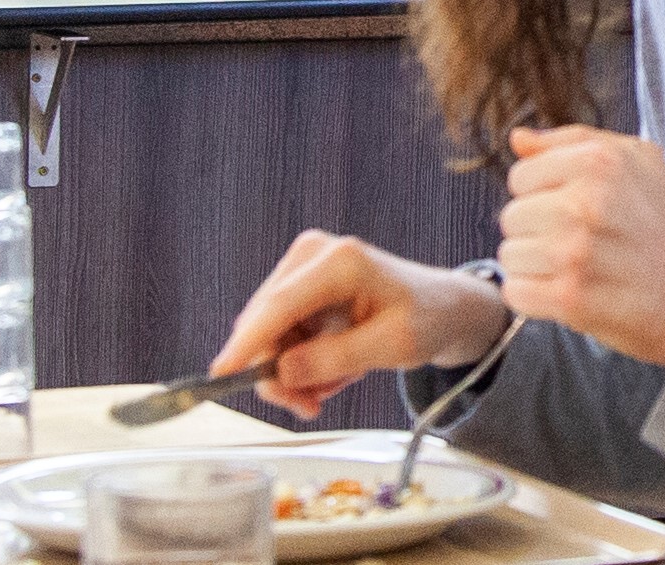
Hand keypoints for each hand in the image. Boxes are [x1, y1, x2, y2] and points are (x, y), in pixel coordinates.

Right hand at [208, 231, 512, 417]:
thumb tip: (282, 373)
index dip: (247, 342)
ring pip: (269, 335)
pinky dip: (300, 363)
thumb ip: (336, 359)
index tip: (222, 374)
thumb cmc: (427, 319)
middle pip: (267, 322)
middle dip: (280, 372)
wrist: (443, 307)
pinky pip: (281, 336)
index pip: (279, 305)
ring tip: (327, 392)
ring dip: (292, 373)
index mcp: (340, 262)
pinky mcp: (299, 288)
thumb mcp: (392, 346)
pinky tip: (331, 372)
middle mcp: (313, 256)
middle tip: (307, 408)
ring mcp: (303, 269)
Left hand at [495, 126, 664, 365]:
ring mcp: (573, 252)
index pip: (521, 176)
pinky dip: (535, 298)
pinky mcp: (568, 297)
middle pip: (511, 217)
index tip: (575, 211)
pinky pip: (515, 292)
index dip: (543, 196)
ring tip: (577, 269)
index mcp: (598, 162)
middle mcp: (583, 203)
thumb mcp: (637, 161)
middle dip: (538, 233)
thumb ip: (572, 141)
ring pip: (509, 256)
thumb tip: (518, 139)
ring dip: (536, 267)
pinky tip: (568, 293)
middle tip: (581, 244)